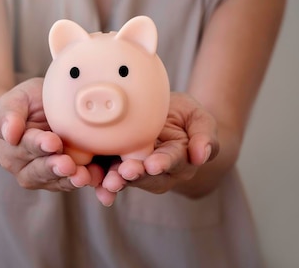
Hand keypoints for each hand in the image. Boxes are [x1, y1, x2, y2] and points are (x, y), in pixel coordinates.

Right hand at [0, 78, 97, 190]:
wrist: (45, 111)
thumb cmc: (29, 102)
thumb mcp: (17, 99)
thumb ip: (9, 114)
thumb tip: (9, 134)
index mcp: (13, 147)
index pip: (26, 146)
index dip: (39, 145)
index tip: (53, 142)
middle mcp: (25, 167)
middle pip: (40, 171)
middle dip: (54, 168)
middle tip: (68, 165)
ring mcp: (45, 177)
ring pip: (57, 181)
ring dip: (70, 180)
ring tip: (83, 176)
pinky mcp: (65, 180)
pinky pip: (74, 183)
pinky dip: (87, 181)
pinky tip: (96, 177)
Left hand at [96, 92, 218, 204]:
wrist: (161, 113)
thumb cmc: (183, 115)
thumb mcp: (198, 117)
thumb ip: (205, 135)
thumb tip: (202, 156)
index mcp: (180, 160)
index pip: (173, 161)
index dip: (163, 163)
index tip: (154, 164)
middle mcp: (158, 172)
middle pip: (147, 176)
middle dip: (136, 175)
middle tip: (126, 172)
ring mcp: (136, 171)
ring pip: (127, 180)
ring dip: (116, 182)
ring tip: (108, 182)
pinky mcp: (115, 167)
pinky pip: (107, 176)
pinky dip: (100, 182)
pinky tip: (93, 185)